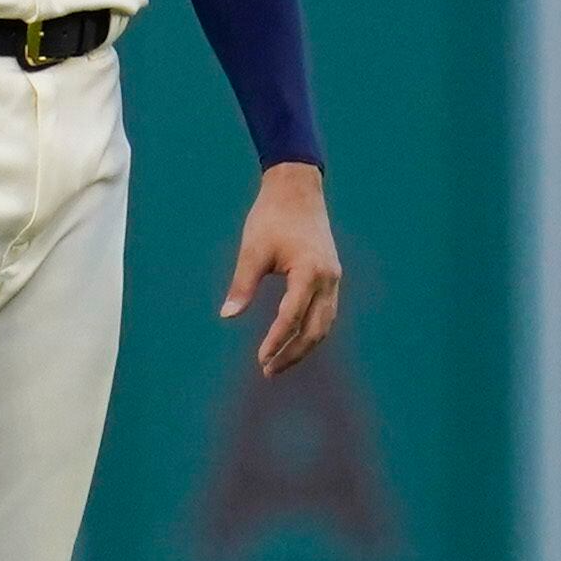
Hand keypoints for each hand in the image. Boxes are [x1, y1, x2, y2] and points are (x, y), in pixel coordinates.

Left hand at [221, 162, 342, 377]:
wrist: (297, 189)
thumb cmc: (271, 217)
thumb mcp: (252, 251)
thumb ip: (242, 285)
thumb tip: (227, 316)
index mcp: (308, 271)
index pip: (292, 317)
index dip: (276, 341)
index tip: (260, 359)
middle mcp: (327, 278)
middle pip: (315, 329)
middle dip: (293, 353)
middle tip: (268, 370)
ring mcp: (333, 278)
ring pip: (325, 324)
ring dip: (304, 346)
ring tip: (278, 362)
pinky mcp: (331, 276)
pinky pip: (326, 312)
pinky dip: (311, 330)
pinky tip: (292, 339)